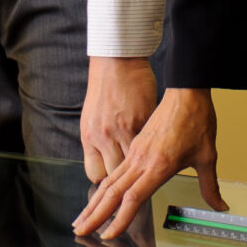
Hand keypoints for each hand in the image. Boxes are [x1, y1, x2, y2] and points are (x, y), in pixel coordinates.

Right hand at [72, 87, 223, 239]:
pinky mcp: (135, 146)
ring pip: (109, 181)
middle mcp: (141, 160)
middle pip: (112, 192)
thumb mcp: (208, 156)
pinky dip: (104, 187)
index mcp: (158, 165)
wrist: (186, 90)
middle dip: (94, 214)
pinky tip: (99, 196)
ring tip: (81, 219)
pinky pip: (115, 170)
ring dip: (94, 202)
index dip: (120, 219)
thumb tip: (220, 207)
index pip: (133, 198)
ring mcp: (135, 152)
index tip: (108, 235)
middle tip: (80, 231)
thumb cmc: (197, 119)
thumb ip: (210, 186)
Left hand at [78, 55, 160, 183]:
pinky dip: (152, 149)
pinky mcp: (142, 120)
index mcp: (90, 137)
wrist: (116, 62)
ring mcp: (124, 129)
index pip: (95, 175)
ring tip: (149, 172)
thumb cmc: (104, 89)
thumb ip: (98, 142)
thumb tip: (107, 163)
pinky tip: (157, 150)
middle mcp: (104, 136)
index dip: (106, 182)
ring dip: (142, 168)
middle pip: (116, 175)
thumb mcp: (91, 119)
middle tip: (134, 182)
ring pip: (135, 164)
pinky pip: (148, 144)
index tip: (114, 183)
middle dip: (125, 181)